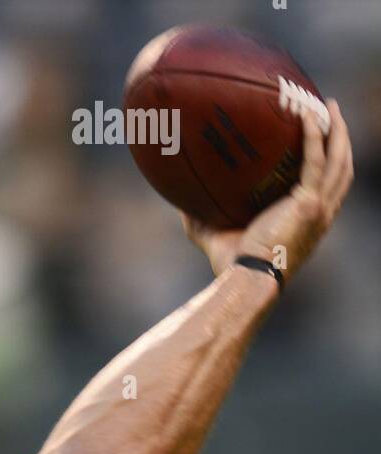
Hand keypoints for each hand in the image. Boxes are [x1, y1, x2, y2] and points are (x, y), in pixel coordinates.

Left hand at [183, 99, 353, 285]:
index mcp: (307, 223)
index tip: (322, 143)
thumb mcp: (215, 237)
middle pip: (341, 170)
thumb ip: (200, 220)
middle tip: (329, 114)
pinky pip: (316, 160)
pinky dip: (314, 136)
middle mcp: (321, 216)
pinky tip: (305, 115)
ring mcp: (319, 209)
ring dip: (336, 130)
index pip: (328, 189)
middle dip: (340, 140)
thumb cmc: (232, 268)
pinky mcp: (309, 204)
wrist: (245, 280)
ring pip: (338, 161)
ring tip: (327, 106)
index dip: (330, 165)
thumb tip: (178, 203)